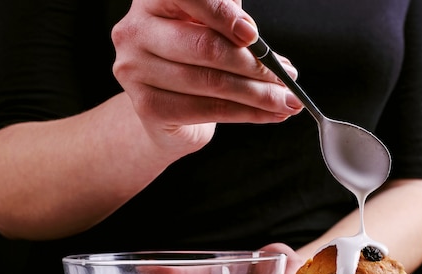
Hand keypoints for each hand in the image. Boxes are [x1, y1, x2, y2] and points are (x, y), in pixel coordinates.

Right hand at [111, 0, 302, 158]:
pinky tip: (270, 114)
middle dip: (255, 64)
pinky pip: (208, 111)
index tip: (254, 35)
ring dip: (258, 94)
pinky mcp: (148, 107)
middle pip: (205, 46)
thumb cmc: (190, 61)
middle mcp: (135, 32)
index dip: (222, 14)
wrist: (163, 110)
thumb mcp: (208, 30)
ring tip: (287, 100)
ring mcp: (135, 71)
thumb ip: (230, 23)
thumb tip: (261, 44)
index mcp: (152, 1)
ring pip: (211, 83)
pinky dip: (247, 113)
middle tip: (287, 77)